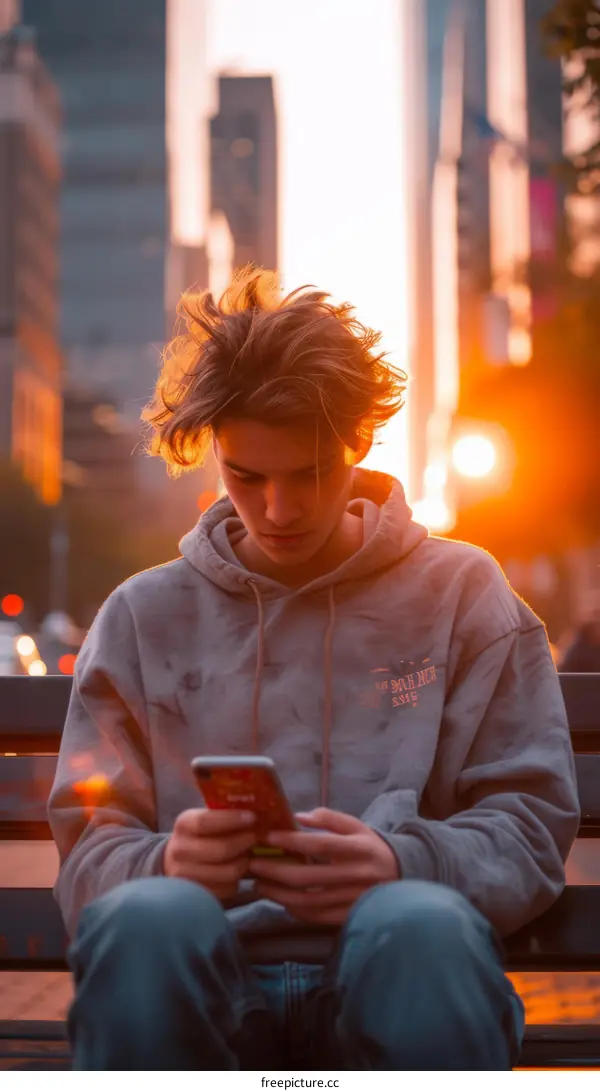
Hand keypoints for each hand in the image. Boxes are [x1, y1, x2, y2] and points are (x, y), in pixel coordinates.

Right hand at [164, 808, 256, 900]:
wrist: (176, 862)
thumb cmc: (201, 836)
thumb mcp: (206, 821)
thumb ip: (225, 816)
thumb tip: (256, 813)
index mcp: (183, 824)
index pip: (205, 821)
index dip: (231, 819)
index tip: (252, 817)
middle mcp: (179, 849)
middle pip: (220, 849)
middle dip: (244, 843)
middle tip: (256, 838)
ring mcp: (184, 875)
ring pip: (227, 872)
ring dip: (243, 864)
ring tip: (247, 856)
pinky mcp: (194, 894)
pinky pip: (226, 889)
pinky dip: (237, 881)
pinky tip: (236, 871)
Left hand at [248, 808, 398, 924]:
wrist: (401, 876)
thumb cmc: (370, 847)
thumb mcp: (356, 825)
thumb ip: (329, 818)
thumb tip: (298, 817)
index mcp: (359, 848)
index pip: (319, 844)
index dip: (291, 841)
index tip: (268, 837)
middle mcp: (356, 875)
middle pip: (308, 876)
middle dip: (275, 871)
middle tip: (253, 864)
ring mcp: (353, 899)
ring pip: (308, 900)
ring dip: (279, 893)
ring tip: (259, 884)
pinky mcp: (350, 916)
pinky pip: (317, 917)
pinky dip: (296, 910)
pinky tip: (281, 900)